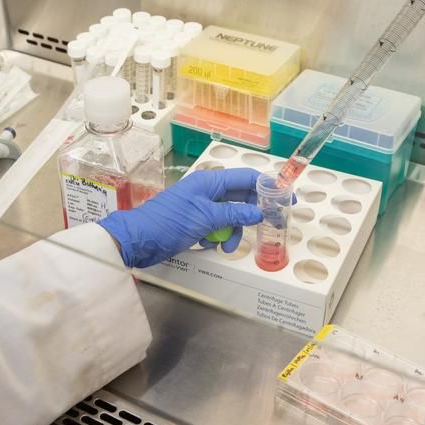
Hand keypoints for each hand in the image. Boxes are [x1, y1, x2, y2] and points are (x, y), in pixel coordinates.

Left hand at [98, 167, 263, 267]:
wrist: (139, 240)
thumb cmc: (169, 222)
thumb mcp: (206, 218)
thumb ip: (235, 215)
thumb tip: (259, 213)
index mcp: (210, 181)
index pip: (247, 177)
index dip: (268, 187)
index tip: (286, 199)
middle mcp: (208, 190)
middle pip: (241, 199)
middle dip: (249, 217)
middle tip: (262, 230)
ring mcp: (201, 207)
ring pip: (230, 217)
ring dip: (231, 232)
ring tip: (225, 247)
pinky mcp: (195, 222)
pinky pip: (216, 227)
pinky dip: (217, 237)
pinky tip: (209, 245)